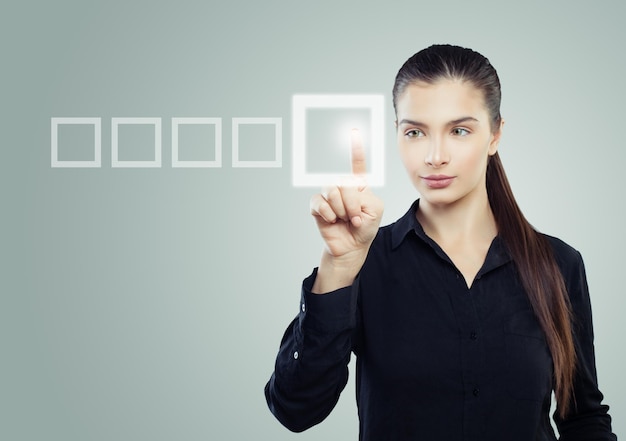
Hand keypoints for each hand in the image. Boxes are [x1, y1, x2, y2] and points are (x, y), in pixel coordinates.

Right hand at [309, 129, 383, 291]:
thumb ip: (363, 198)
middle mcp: (343, 186)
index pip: (357, 163)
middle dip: (353, 204)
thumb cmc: (365, 227)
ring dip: (341, 210)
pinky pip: (320, 203)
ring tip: (344, 219)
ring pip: (332, 191)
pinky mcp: (317, 206)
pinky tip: (332, 220)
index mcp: (359, 184)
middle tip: (356, 217)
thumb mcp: (375, 210)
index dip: (356, 148)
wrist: (352, 247)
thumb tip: (342, 197)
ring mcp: (329, 195)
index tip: (353, 131)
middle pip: (345, 182)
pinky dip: (328, 214)